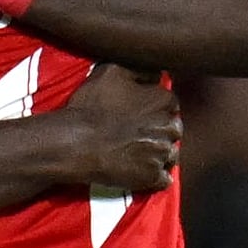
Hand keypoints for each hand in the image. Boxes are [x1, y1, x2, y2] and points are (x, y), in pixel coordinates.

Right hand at [53, 63, 181, 196]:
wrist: (74, 143)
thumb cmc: (90, 106)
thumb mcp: (112, 71)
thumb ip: (140, 69)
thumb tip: (156, 73)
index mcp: (163, 101)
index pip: (171, 104)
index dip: (156, 108)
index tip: (141, 113)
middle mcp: (169, 127)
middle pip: (174, 130)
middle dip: (161, 131)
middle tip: (139, 134)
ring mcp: (161, 154)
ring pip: (171, 154)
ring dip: (159, 154)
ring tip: (140, 153)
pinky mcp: (152, 177)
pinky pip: (164, 179)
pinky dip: (156, 176)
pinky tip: (142, 171)